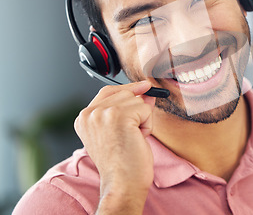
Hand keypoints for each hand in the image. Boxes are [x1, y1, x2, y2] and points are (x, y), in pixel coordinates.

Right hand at [74, 81, 154, 213]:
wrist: (123, 183)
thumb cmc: (123, 163)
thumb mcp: (121, 130)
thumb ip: (128, 109)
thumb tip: (146, 92)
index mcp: (84, 118)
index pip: (108, 91)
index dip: (129, 89)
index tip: (143, 88)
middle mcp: (89, 114)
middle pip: (125, 93)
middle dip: (136, 111)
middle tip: (130, 135)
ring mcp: (102, 113)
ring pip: (138, 100)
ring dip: (143, 119)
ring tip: (132, 138)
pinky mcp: (118, 116)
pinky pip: (146, 108)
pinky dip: (148, 125)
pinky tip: (137, 139)